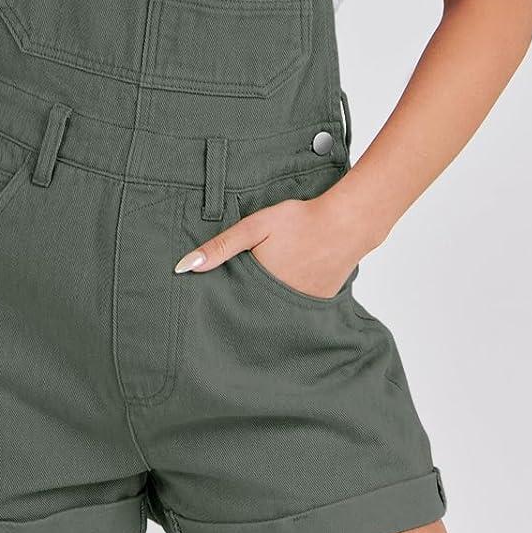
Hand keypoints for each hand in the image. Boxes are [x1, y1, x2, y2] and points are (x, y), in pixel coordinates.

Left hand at [174, 193, 369, 299]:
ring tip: (260, 292)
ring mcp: (302, 306)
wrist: (346, 223)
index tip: (208, 305)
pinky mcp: (319, 303)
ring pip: (275, 311)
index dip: (221, 303)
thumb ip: (221, 247)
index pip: (232, 304)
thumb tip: (184, 267)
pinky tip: (287, 283)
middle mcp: (280, 304)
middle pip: (253, 311)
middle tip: (232, 300)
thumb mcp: (254, 228)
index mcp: (259, 287)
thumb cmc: (300, 221)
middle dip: (243, 306)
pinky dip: (288, 300)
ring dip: (266, 304)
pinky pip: (296, 307)